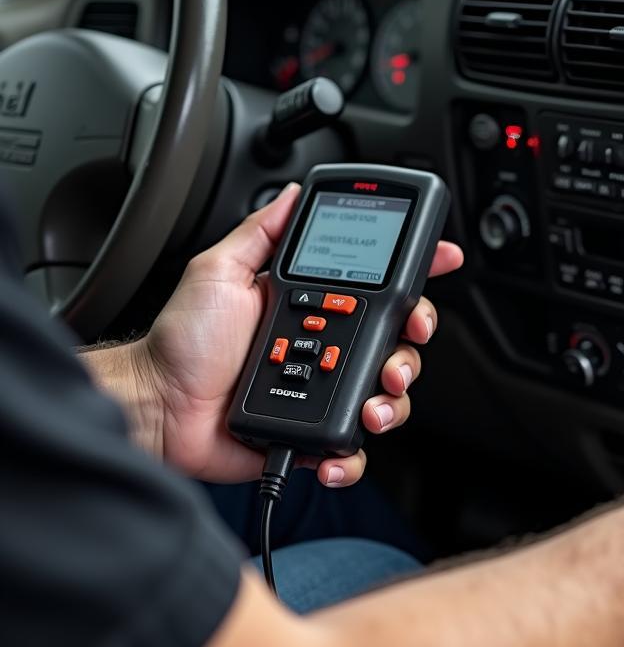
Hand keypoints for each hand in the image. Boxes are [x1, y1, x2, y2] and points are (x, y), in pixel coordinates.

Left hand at [130, 183, 462, 484]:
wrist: (159, 406)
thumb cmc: (184, 341)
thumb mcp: (219, 271)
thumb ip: (261, 232)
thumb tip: (293, 193)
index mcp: (313, 307)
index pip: (378, 287)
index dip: (416, 273)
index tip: (441, 259)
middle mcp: (327, 348)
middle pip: (398, 344)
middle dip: (412, 348)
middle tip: (401, 349)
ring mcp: (324, 391)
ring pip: (388, 397)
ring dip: (392, 400)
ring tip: (372, 402)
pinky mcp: (315, 435)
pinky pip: (355, 448)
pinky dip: (356, 453)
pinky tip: (341, 446)